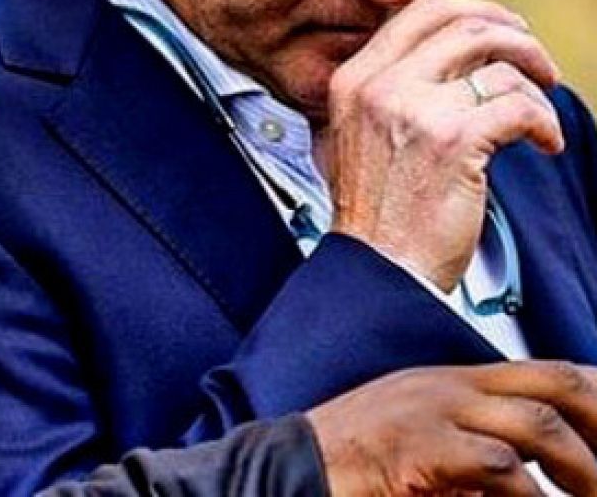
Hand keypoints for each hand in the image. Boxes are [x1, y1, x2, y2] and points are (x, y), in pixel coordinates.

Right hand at [310, 361, 596, 494]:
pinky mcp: (417, 447)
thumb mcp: (421, 438)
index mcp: (451, 381)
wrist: (289, 468)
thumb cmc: (352, 464)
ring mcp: (432, 411)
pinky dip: (530, 496)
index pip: (547, 373)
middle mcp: (447, 386)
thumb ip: (474, 442)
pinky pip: (497, 466)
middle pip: (554, 384)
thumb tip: (534, 471)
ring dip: (584, 471)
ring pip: (537, 425)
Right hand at [319, 0, 561, 290]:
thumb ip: (389, 91)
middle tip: (539, 62)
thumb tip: (452, 58)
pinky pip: (520, 107)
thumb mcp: (357, 135)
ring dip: (538, 86)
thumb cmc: (378, 212)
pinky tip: (546, 144)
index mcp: (353, 79)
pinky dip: (546, 123)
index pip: (418, 13)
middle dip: (515, 37)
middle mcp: (379, 86)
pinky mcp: (453, 141)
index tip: (501, 28)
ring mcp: (414, 110)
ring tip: (544, 114)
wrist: (379, 267)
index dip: (471, 12)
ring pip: (500, 65)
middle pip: (462, 26)